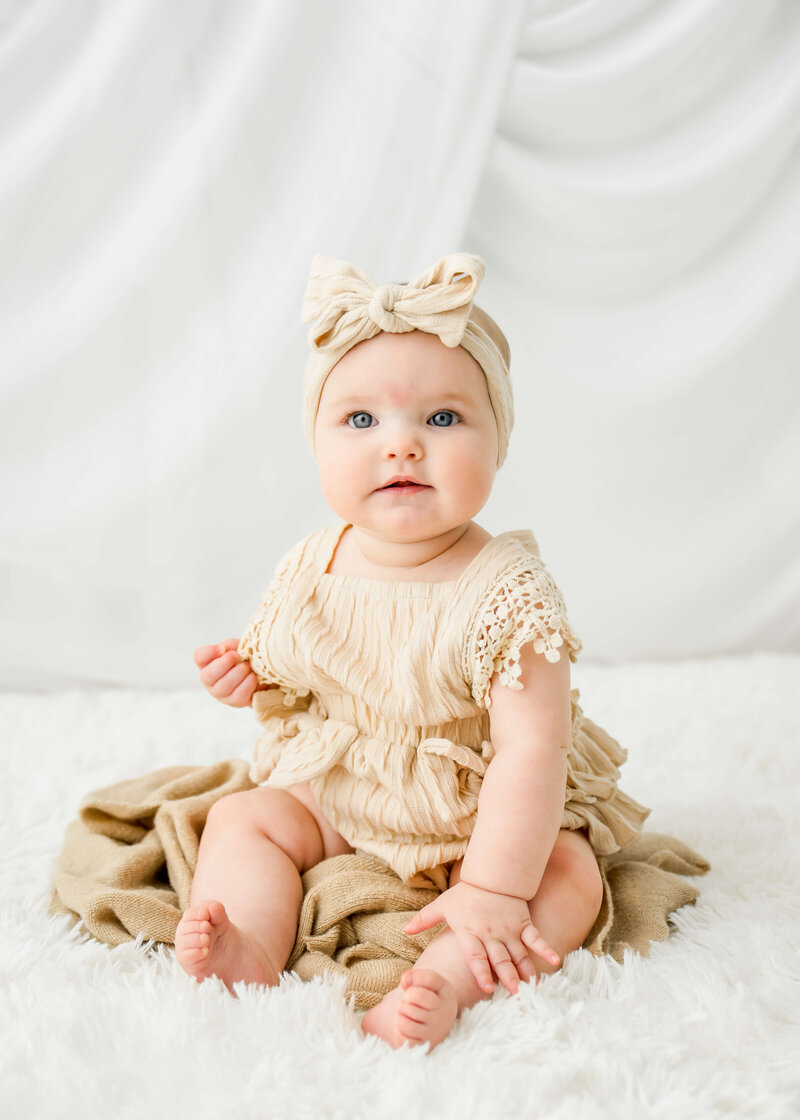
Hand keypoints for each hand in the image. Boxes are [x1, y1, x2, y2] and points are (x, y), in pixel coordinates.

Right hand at [194, 640, 257, 706]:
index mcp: (207, 662)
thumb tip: (225, 650)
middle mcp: (209, 679)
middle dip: (224, 664)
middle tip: (237, 655)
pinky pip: (239, 694)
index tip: (222, 648)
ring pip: (224, 686)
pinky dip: (248, 683)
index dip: (209, 652)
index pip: (199, 657)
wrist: (260, 673)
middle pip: (208, 675)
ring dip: (238, 673)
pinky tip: (252, 676)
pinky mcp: (234, 701)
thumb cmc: (243, 658)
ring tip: (247, 666)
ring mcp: (220, 693)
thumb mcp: (236, 646)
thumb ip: (229, 645)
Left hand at [403, 881, 559, 995]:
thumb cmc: (465, 895)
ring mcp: (508, 929)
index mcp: (470, 932)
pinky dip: (544, 949)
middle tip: (516, 996)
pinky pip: (535, 938)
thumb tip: (403, 930)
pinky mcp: (522, 923)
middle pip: (500, 958)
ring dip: (527, 971)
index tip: (488, 989)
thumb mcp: (442, 905)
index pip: (476, 955)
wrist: (491, 876)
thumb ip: (424, 919)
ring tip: (534, 989)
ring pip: (518, 953)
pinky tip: (554, 962)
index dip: (481, 972)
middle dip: (508, 978)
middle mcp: (490, 933)